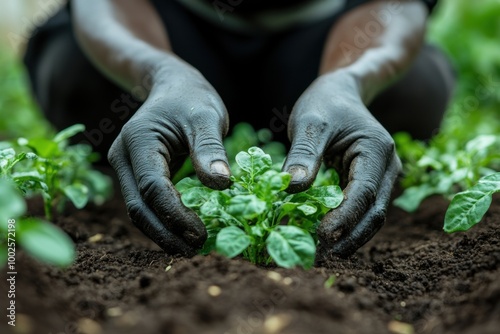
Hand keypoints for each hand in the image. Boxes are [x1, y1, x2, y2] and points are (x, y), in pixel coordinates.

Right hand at [108, 63, 230, 255]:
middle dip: (166, 233)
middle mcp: (123, 157)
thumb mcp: (206, 116)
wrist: (172, 85)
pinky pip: (146, 203)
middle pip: (139, 207)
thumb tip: (221, 185)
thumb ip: (210, 148)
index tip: (201, 234)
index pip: (153, 188)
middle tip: (195, 251)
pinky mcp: (136, 174)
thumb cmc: (191, 98)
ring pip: (139, 210)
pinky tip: (184, 232)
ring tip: (191, 248)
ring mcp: (126, 167)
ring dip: (163, 232)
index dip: (175, 215)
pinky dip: (163, 220)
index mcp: (138, 141)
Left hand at [283, 71, 401, 257]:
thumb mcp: (310, 122)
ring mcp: (380, 177)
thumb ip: (303, 154)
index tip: (322, 236)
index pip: (364, 193)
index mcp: (377, 151)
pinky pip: (360, 210)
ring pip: (369, 216)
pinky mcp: (367, 183)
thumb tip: (293, 189)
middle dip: (349, 237)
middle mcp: (387, 167)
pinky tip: (324, 238)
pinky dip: (345, 226)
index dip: (345, 218)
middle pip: (373, 213)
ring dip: (348, 237)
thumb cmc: (325, 103)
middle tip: (319, 256)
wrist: (341, 92)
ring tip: (320, 254)